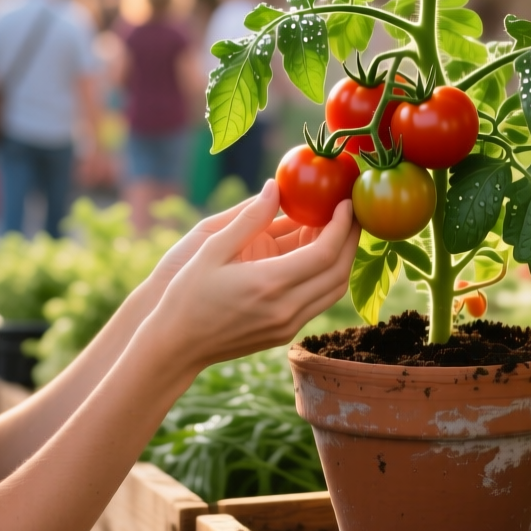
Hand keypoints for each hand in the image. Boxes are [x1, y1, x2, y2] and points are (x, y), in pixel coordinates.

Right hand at [141, 180, 358, 373]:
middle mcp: (285, 309)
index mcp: (269, 284)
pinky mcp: (285, 333)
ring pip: (334, 290)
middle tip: (353, 212)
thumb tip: (275, 186)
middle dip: (351, 239)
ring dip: (343, 258)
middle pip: (339, 271)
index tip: (346, 202)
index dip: (342, 225)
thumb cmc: (188, 293)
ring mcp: (288, 325)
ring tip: (340, 230)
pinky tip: (317, 255)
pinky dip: (327, 276)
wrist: (177, 345)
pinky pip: (318, 301)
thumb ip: (249, 217)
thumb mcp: (212, 248)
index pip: (325, 252)